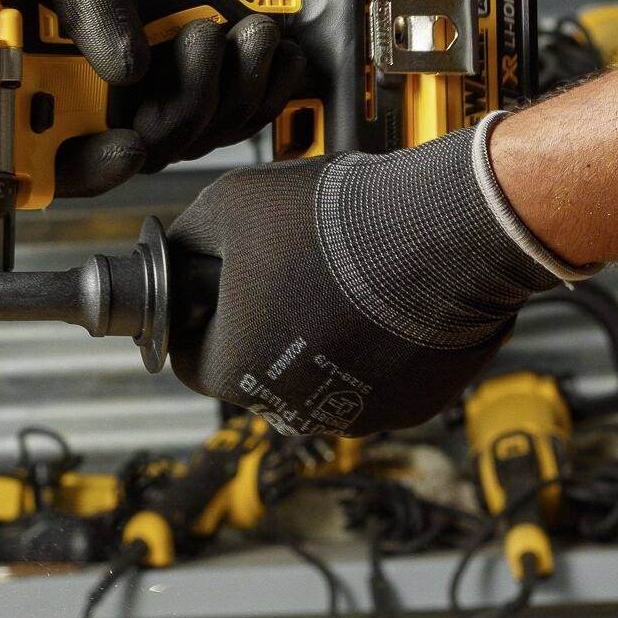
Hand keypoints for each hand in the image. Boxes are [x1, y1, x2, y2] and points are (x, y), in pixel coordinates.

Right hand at [45, 0, 306, 196]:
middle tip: (201, 35)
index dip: (88, 167)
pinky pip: (248, 119)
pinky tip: (273, 44)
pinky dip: (271, 87)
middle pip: (146, 151)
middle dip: (184, 106)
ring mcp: (169, 97)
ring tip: (248, 24)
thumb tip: (122, 72)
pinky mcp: (221, 90)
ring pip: (203, 135)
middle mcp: (110, 95)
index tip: (128, 145)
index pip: (56, 154)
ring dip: (236, 83)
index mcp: (58, 68)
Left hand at [165, 125, 585, 437]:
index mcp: (234, 370)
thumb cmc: (333, 218)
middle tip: (292, 271)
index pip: (193, 355)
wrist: (442, 228)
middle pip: (258, 371)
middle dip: (265, 327)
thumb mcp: (229, 203)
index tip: (224, 286)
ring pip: (320, 380)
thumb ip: (188, 239)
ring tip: (345, 281)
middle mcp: (292, 410)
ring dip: (323, 341)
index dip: (203, 314)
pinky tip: (387, 303)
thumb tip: (175, 254)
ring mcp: (357, 414)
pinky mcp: (412, 407)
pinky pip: (378, 382)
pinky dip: (377, 351)